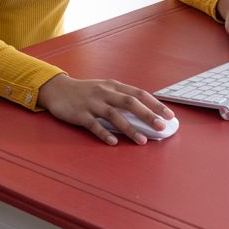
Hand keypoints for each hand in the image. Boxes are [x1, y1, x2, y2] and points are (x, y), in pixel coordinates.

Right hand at [37, 74, 175, 145]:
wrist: (58, 89)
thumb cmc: (86, 91)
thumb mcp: (105, 89)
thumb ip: (122, 99)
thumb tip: (146, 114)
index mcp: (113, 86)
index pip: (138, 93)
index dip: (155, 104)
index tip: (169, 116)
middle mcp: (104, 92)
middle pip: (129, 102)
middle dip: (147, 115)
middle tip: (161, 127)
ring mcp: (92, 103)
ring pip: (114, 115)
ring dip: (130, 128)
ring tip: (142, 140)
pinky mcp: (80, 113)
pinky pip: (94, 124)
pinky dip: (104, 133)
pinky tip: (113, 142)